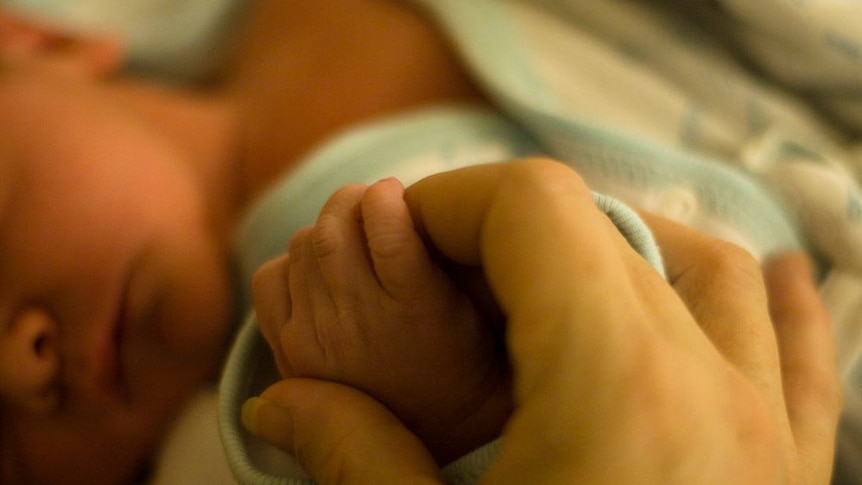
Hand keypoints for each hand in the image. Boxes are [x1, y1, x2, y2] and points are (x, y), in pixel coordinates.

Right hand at [244, 160, 841, 484]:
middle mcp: (710, 389)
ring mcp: (768, 434)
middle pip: (609, 230)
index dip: (447, 202)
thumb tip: (284, 400)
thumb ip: (355, 460)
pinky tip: (763, 279)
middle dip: (505, 233)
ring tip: (550, 282)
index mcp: (612, 387)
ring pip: (711, 272)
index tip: (395, 243)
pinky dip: (766, 301)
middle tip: (439, 283)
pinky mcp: (791, 478)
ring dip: (624, 248)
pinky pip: (800, 353)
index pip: (535, 208)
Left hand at [252, 178, 509, 462]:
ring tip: (348, 238)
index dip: (384, 196)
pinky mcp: (289, 350)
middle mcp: (361, 321)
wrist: (432, 432)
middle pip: (333, 230)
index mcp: (416, 306)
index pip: (385, 225)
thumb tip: (387, 197)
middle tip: (367, 203)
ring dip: (324, 229)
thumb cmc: (460, 358)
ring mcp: (316, 337)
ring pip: (302, 246)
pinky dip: (289, 264)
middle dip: (349, 202)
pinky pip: (269, 278)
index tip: (393, 192)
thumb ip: (431, 252)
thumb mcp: (466, 303)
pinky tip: (316, 274)